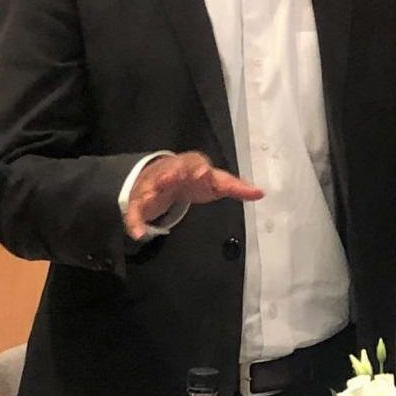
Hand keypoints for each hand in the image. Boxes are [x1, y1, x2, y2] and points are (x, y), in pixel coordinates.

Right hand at [125, 151, 263, 239]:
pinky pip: (135, 211)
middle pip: (169, 170)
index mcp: (191, 165)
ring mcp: (153, 185)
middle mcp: (170, 172)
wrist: (166, 176)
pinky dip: (135, 221)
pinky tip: (138, 233)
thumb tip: (261, 193)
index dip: (198, 167)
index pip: (195, 162)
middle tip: (169, 178)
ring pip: (148, 188)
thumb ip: (236, 188)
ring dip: (147, 193)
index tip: (203, 172)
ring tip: (147, 199)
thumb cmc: (196, 179)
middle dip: (170, 174)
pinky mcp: (140, 202)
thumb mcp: (217, 182)